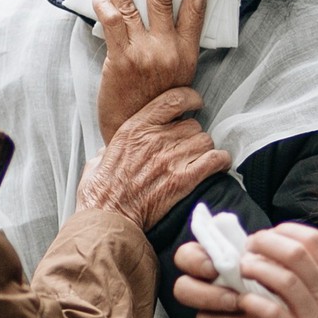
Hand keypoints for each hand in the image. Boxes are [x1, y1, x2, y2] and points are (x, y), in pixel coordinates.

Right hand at [77, 88, 229, 230]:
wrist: (108, 218)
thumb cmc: (100, 194)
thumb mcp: (96, 161)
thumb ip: (107, 151)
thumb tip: (106, 153)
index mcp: (135, 128)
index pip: (172, 99)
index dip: (189, 99)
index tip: (195, 104)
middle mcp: (155, 139)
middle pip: (192, 124)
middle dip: (193, 136)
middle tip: (188, 149)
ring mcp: (171, 158)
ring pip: (205, 141)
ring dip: (205, 150)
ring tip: (200, 160)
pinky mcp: (183, 179)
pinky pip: (214, 160)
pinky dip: (221, 161)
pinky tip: (219, 165)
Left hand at [92, 0, 213, 143]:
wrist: (141, 138)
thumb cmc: (155, 109)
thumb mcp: (175, 79)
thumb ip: (172, 49)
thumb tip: (162, 22)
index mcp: (186, 52)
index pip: (197, 5)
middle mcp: (169, 48)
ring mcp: (145, 53)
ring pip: (132, 3)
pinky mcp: (122, 60)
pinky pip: (112, 24)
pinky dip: (104, 6)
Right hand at [172, 242, 288, 317]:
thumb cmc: (279, 291)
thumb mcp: (272, 270)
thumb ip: (258, 260)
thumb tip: (256, 255)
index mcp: (212, 268)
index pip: (186, 256)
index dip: (195, 261)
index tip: (216, 268)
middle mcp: (203, 294)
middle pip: (182, 289)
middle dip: (209, 296)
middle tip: (237, 300)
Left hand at [233, 224, 317, 317]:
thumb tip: (313, 259)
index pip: (314, 241)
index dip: (286, 231)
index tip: (271, 235)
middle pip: (294, 254)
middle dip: (266, 243)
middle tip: (250, 246)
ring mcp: (314, 317)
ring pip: (283, 280)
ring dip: (257, 269)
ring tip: (243, 268)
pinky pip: (274, 315)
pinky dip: (255, 304)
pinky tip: (244, 300)